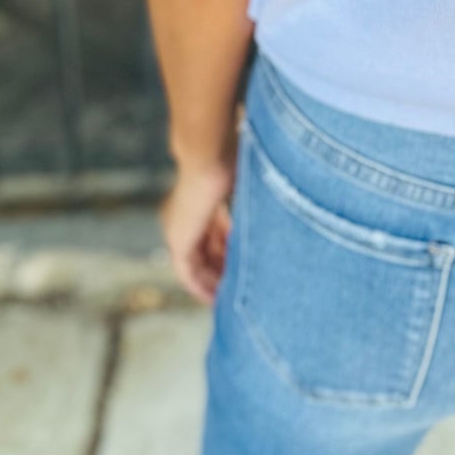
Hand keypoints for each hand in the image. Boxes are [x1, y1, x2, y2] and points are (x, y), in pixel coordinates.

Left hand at [161, 158, 235, 302]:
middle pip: (203, 248)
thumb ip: (248, 199)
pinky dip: (201, 286)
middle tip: (240, 283)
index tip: (242, 260)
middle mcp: (181, 216)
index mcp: (195, 198)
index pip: (211, 229)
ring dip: (214, 278)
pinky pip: (187, 272)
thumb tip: (277, 205)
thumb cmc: (231, 159)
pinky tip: (215, 297)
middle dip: (222, 266)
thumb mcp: (242, 182)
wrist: (211, 157)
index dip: (226, 246)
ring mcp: (177, 228)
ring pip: (196, 262)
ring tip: (232, 294)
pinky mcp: (178, 240)